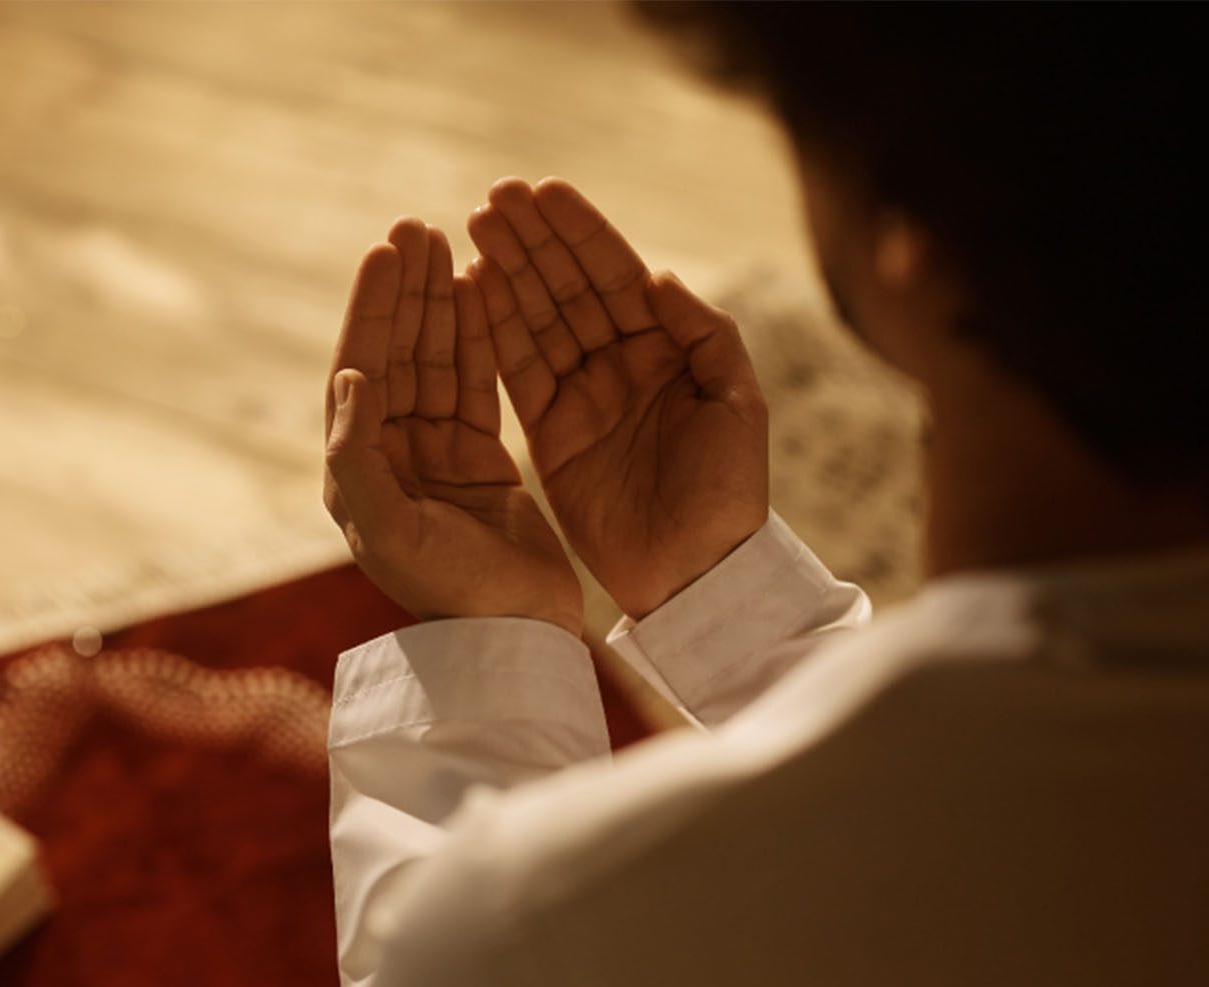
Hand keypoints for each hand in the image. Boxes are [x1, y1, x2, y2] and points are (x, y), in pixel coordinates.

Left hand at [323, 218, 583, 635]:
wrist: (515, 635)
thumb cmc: (449, 592)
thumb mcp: (391, 530)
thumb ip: (357, 456)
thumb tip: (348, 378)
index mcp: (355, 471)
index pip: (360, 370)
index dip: (371, 310)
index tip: (387, 252)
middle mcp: (387, 456)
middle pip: (394, 354)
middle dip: (403, 292)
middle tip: (415, 227)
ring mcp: (432, 455)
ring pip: (434, 361)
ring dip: (437, 303)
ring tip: (445, 241)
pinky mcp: (477, 460)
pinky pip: (473, 383)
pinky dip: (476, 337)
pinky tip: (479, 290)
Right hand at [465, 178, 767, 618]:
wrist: (697, 572)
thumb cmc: (730, 492)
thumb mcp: (738, 407)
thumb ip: (705, 337)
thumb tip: (657, 279)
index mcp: (668, 349)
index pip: (616, 275)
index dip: (580, 233)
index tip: (543, 192)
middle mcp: (621, 364)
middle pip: (568, 287)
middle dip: (532, 241)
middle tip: (494, 198)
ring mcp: (583, 397)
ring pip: (536, 320)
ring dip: (506, 273)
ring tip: (473, 229)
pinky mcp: (550, 435)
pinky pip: (516, 372)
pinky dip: (493, 331)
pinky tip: (470, 291)